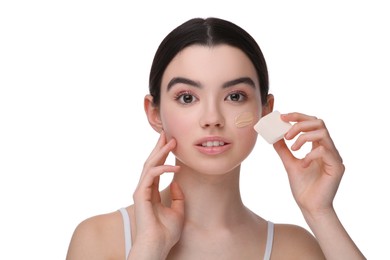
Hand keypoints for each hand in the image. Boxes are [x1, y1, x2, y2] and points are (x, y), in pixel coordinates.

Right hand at [131, 131, 183, 258]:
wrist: (157, 245)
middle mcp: (144, 188)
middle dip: (159, 147)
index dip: (162, 154)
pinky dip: (163, 168)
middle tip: (167, 133)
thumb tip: (177, 182)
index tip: (170, 142)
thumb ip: (177, 197)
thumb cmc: (166, 232)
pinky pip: (152, 175)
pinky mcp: (140, 194)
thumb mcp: (178, 211)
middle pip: (151, 162)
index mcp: (151, 191)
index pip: (156, 168)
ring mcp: (141, 190)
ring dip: (161, 152)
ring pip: (150, 165)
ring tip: (171, 141)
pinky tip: (175, 167)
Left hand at [273, 112, 344, 216]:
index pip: (312, 123)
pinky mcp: (337, 167)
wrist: (309, 207)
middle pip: (319, 122)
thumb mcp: (289, 163)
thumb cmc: (303, 187)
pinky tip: (303, 164)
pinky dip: (310, 154)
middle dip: (300, 123)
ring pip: (322, 133)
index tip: (282, 117)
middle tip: (287, 134)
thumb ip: (284, 150)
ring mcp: (334, 157)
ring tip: (293, 149)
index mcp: (318, 146)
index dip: (298, 116)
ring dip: (303, 137)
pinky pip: (324, 151)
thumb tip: (274, 136)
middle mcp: (328, 149)